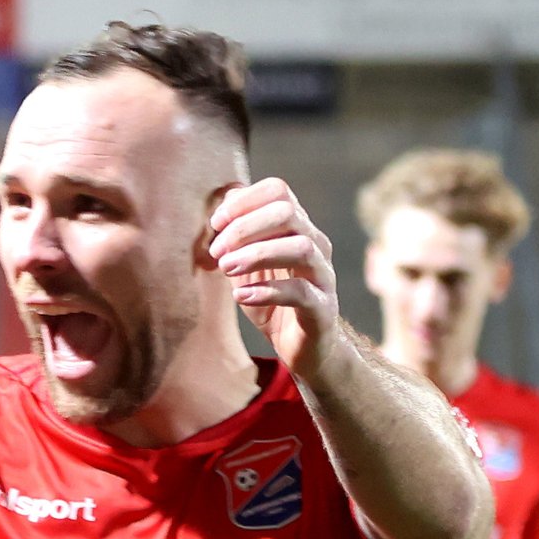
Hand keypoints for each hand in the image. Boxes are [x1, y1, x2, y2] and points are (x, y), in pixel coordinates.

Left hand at [209, 178, 342, 379]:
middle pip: (288, 213)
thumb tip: (226, 197)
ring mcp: (322, 277)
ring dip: (257, 254)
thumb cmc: (271, 300)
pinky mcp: (322, 309)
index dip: (244, 201)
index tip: (215, 224)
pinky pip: (301, 292)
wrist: (302, 347)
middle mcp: (315, 246)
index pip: (279, 191)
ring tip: (226, 268)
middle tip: (218, 252)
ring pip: (302, 248)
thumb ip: (236, 235)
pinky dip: (267, 291)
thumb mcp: (246, 265)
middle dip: (245, 227)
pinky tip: (241, 296)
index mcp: (296, 229)